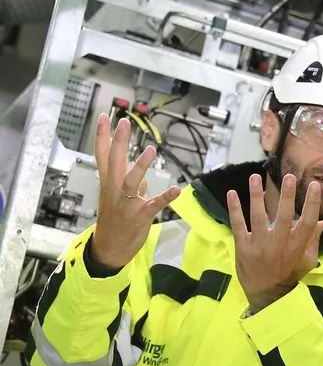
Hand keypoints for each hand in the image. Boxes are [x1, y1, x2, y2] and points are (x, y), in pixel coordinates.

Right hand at [90, 114, 180, 269]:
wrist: (109, 249)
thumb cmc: (115, 222)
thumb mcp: (117, 200)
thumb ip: (130, 185)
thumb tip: (142, 178)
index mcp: (108, 184)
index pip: (103, 155)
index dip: (103, 136)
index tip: (104, 116)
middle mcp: (114, 191)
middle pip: (114, 162)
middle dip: (118, 141)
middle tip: (123, 121)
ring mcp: (126, 204)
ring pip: (131, 181)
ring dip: (140, 166)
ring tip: (150, 149)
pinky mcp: (140, 216)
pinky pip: (154, 205)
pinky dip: (165, 197)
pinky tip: (176, 189)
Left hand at [227, 173, 322, 311]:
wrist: (266, 294)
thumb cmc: (289, 273)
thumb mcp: (307, 259)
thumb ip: (314, 239)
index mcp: (297, 247)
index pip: (308, 223)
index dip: (312, 204)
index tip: (315, 186)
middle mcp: (279, 245)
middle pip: (285, 217)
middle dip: (287, 196)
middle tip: (289, 177)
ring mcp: (259, 246)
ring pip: (258, 217)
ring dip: (256, 196)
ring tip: (255, 177)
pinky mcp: (242, 247)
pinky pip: (238, 225)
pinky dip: (234, 209)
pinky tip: (232, 193)